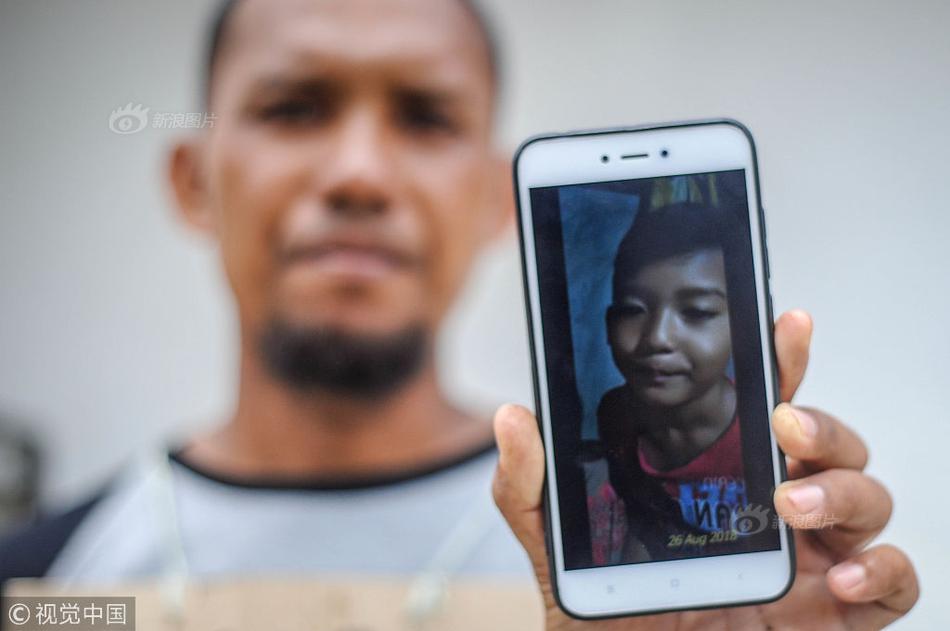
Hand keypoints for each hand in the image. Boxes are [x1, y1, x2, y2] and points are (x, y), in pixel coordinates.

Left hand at [493, 310, 918, 629]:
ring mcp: (808, 562)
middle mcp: (773, 513)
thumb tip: (513, 417)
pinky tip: (841, 577)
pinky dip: (884, 570)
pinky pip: (893, 582)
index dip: (781, 364)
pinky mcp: (834, 615)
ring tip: (792, 505)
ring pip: (869, 498)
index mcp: (720, 481)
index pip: (762, 408)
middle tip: (783, 426)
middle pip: (831, 446)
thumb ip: (529, 484)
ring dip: (846, 489)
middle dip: (821, 425)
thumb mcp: (556, 546)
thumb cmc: (606, 614)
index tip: (784, 324)